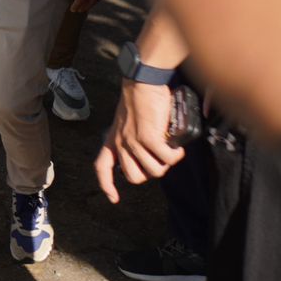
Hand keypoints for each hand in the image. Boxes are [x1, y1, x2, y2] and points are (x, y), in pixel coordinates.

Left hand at [95, 79, 187, 202]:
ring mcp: (134, 142)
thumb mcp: (128, 121)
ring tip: (171, 150)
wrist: (141, 82)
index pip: (102, 167)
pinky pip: (167, 159)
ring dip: (166, 164)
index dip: (107, 185)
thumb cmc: (139, 98)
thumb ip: (132, 136)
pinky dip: (176, 156)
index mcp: (113, 140)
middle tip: (159, 159)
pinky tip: (178, 148)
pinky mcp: (149, 138)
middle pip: (134, 177)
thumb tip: (150, 151)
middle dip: (150, 173)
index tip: (114, 198)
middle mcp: (121, 144)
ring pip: (154, 171)